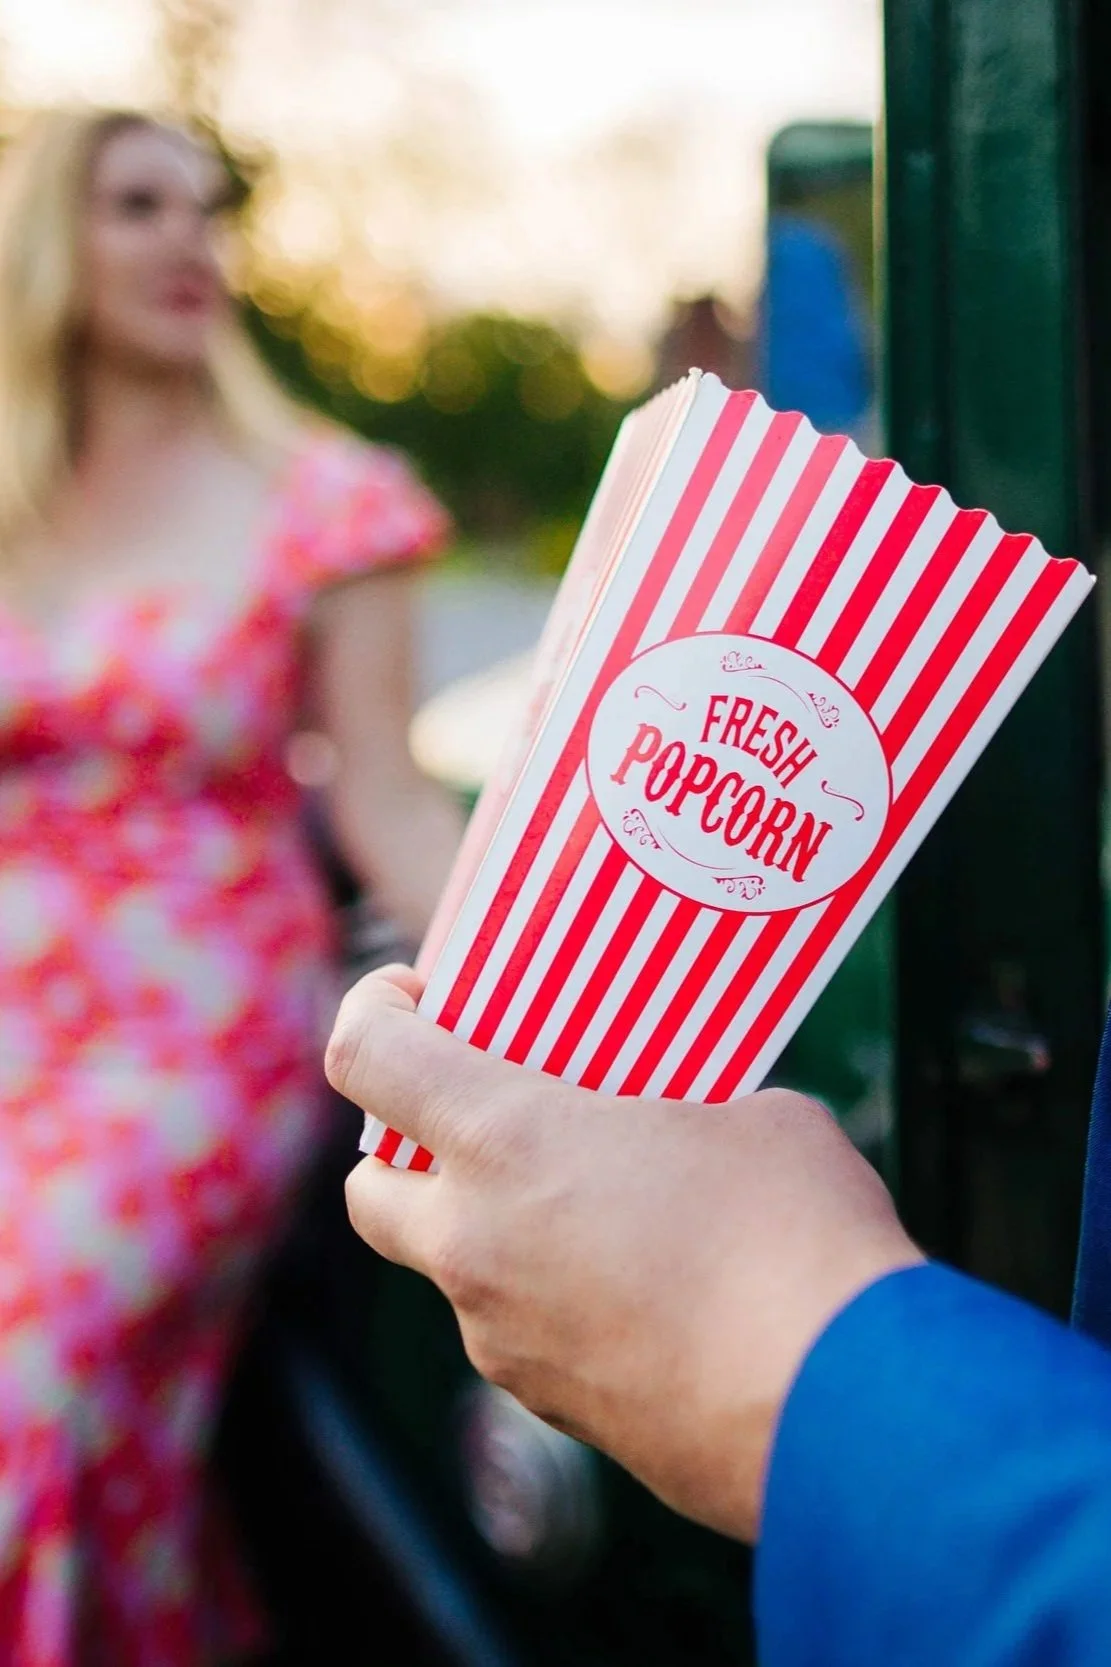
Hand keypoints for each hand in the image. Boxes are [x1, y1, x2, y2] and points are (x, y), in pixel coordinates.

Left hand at [329, 969, 921, 1541]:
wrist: (842, 1408)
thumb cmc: (796, 1234)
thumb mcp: (747, 1114)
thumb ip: (676, 1110)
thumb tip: (689, 1129)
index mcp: (507, 1142)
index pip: (366, 1057)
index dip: (372, 1010)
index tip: (414, 997)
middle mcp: (475, 1245)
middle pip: (369, 1191)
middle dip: (400, 1150)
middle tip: (476, 1121)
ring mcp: (504, 1341)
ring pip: (451, 1271)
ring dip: (490, 1229)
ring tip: (597, 1206)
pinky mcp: (553, 1409)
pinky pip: (520, 1333)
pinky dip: (550, 1298)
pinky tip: (643, 1288)